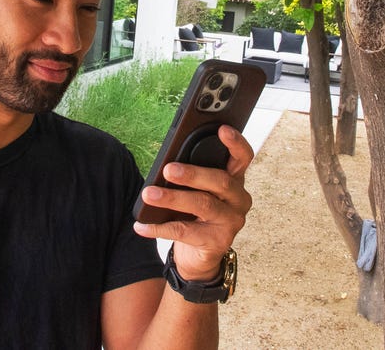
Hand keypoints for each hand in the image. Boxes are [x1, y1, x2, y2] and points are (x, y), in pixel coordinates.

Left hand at [134, 125, 253, 280]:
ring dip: (172, 198)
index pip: (243, 157)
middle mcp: (239, 200)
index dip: (235, 143)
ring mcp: (231, 222)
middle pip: (220, 181)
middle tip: (168, 169)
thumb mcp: (198, 191)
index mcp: (235, 180)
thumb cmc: (197, 214)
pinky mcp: (217, 242)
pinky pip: (185, 232)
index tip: (222, 129)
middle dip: (193, 173)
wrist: (200, 255)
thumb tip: (167, 164)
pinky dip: (159, 228)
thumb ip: (194, 176)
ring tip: (148, 195)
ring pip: (203, 204)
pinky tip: (141, 225)